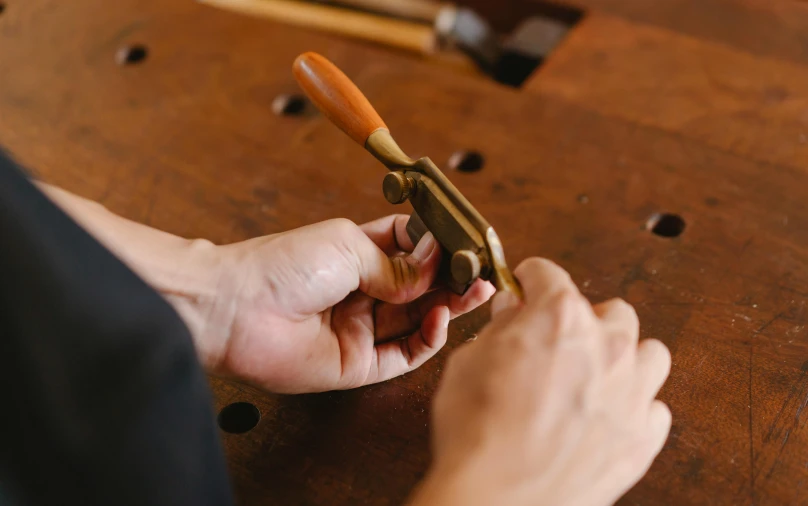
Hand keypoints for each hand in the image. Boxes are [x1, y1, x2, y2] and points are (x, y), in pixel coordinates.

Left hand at [189, 215, 494, 393]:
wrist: (238, 307)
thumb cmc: (284, 264)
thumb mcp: (350, 246)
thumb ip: (398, 263)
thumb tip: (435, 267)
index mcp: (359, 255)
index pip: (412, 250)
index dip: (440, 248)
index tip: (466, 244)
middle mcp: (365, 292)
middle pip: (422, 288)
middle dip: (453, 279)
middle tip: (482, 273)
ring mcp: (363, 329)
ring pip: (419, 320)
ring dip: (450, 305)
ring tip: (475, 291)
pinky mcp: (359, 363)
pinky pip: (404, 354)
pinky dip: (428, 338)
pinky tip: (442, 317)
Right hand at [408, 258, 670, 505]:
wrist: (496, 502)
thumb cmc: (477, 434)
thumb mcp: (468, 363)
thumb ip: (500, 329)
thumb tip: (513, 312)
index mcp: (560, 318)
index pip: (549, 275)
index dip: (530, 278)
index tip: (526, 285)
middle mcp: (606, 347)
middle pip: (610, 310)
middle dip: (583, 320)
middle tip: (555, 342)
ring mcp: (632, 393)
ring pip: (649, 353)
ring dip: (624, 358)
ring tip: (595, 376)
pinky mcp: (642, 437)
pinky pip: (655, 407)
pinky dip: (634, 407)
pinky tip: (606, 417)